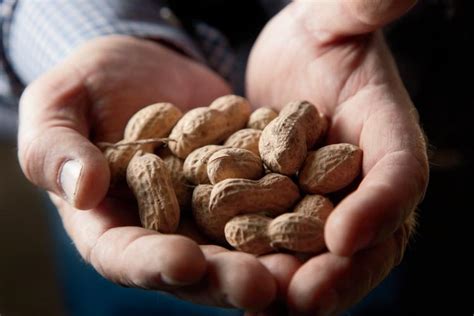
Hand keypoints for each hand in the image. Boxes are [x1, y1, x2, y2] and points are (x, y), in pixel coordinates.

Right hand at [18, 36, 276, 310]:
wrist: (143, 65)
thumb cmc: (89, 87)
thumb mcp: (57, 108)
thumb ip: (54, 150)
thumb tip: (79, 190)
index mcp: (111, 223)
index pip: (126, 255)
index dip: (153, 264)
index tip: (184, 262)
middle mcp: (166, 228)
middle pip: (195, 265)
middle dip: (227, 278)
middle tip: (261, 287)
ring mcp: (209, 209)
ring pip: (240, 243)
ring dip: (271, 258)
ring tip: (303, 267)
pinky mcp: (244, 184)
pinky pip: (269, 200)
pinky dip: (293, 208)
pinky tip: (323, 213)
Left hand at [246, 0, 428, 313]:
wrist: (288, 61)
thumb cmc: (319, 35)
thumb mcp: (338, 17)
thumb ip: (365, 7)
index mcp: (386, 136)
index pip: (399, 174)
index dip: (382, 206)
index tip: (345, 234)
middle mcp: (361, 180)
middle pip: (365, 235)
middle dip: (338, 270)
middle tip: (304, 298)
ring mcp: (325, 200)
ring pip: (319, 252)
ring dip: (296, 282)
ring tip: (264, 306)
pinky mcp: (287, 209)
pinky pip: (280, 243)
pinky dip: (263, 267)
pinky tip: (235, 286)